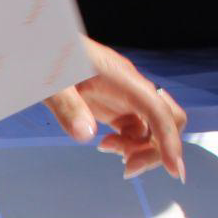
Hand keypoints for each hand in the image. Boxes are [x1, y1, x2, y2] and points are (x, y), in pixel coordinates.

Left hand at [43, 38, 189, 179]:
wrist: (42, 46)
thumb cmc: (47, 58)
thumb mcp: (52, 84)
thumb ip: (68, 107)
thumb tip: (85, 136)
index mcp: (122, 78)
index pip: (158, 111)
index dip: (169, 141)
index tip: (175, 171)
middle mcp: (130, 87)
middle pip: (165, 121)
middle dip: (156, 149)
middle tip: (127, 170)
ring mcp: (124, 95)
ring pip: (151, 128)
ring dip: (140, 149)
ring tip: (108, 152)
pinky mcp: (114, 103)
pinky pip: (134, 128)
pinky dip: (127, 144)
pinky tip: (104, 145)